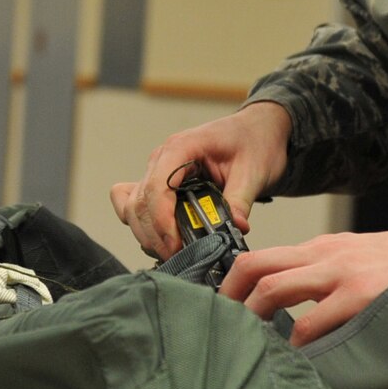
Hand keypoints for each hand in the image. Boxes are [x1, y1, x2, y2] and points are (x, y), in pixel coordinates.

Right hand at [108, 102, 291, 260]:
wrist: (255, 130)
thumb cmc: (253, 142)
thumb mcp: (253, 171)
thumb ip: (240, 200)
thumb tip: (234, 228)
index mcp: (182, 147)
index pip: (157, 187)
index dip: (162, 221)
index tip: (176, 246)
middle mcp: (162, 157)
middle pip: (139, 202)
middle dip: (155, 235)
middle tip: (179, 258)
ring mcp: (156, 169)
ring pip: (132, 207)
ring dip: (146, 234)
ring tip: (172, 253)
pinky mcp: (159, 182)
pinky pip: (132, 202)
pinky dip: (139, 223)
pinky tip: (159, 238)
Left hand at [221, 225, 387, 345]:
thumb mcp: (368, 260)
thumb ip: (335, 279)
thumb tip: (306, 316)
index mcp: (325, 247)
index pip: (260, 257)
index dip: (231, 284)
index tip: (218, 312)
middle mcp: (326, 255)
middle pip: (253, 267)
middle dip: (225, 300)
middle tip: (216, 331)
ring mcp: (343, 273)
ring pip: (273, 289)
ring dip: (250, 321)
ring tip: (242, 349)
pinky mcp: (364, 295)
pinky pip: (315, 322)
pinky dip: (295, 345)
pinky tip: (291, 364)